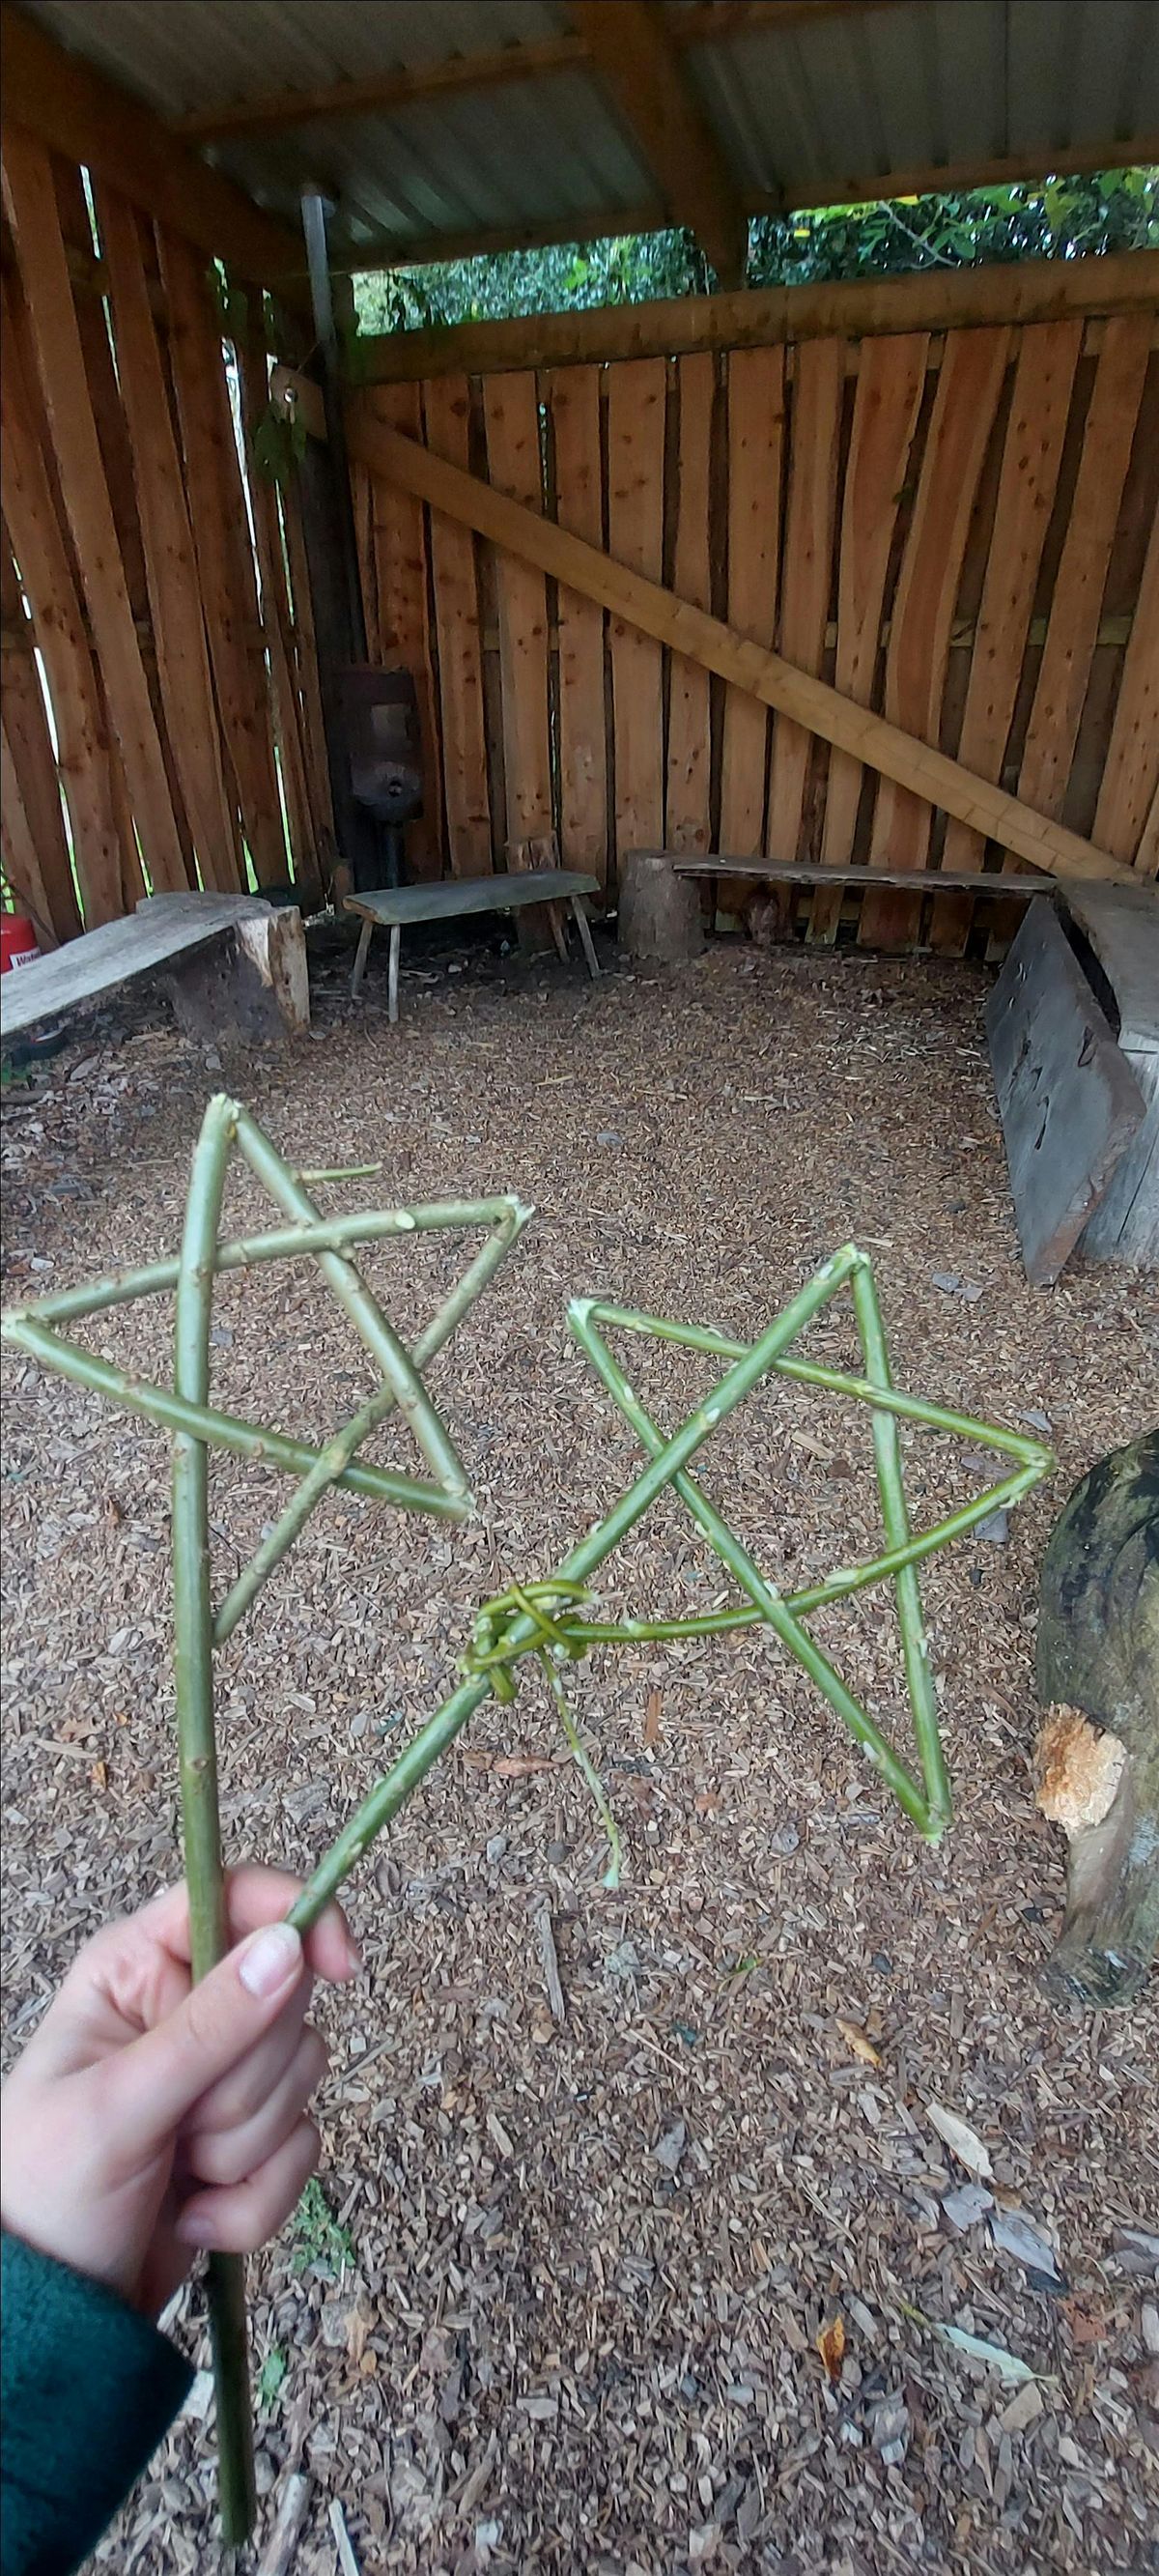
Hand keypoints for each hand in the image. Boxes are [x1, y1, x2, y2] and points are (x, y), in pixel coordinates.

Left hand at [0, 1868, 358, 2317]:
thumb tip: (290, 1945)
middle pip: (285, 2001)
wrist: (52, 2313)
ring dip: (245, 2148)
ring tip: (177, 2173)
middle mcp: (185, 2011)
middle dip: (245, 2085)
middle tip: (180, 2126)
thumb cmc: (47, 2192)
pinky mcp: (247, 2144)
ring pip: (303, 2079)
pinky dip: (254, 2199)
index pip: (236, 1900)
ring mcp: (220, 2078)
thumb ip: (209, 2028)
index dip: (296, 1918)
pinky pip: (303, 2150)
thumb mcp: (119, 2105)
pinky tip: (194, 2215)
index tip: (338, 1966)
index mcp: (138, 1971)